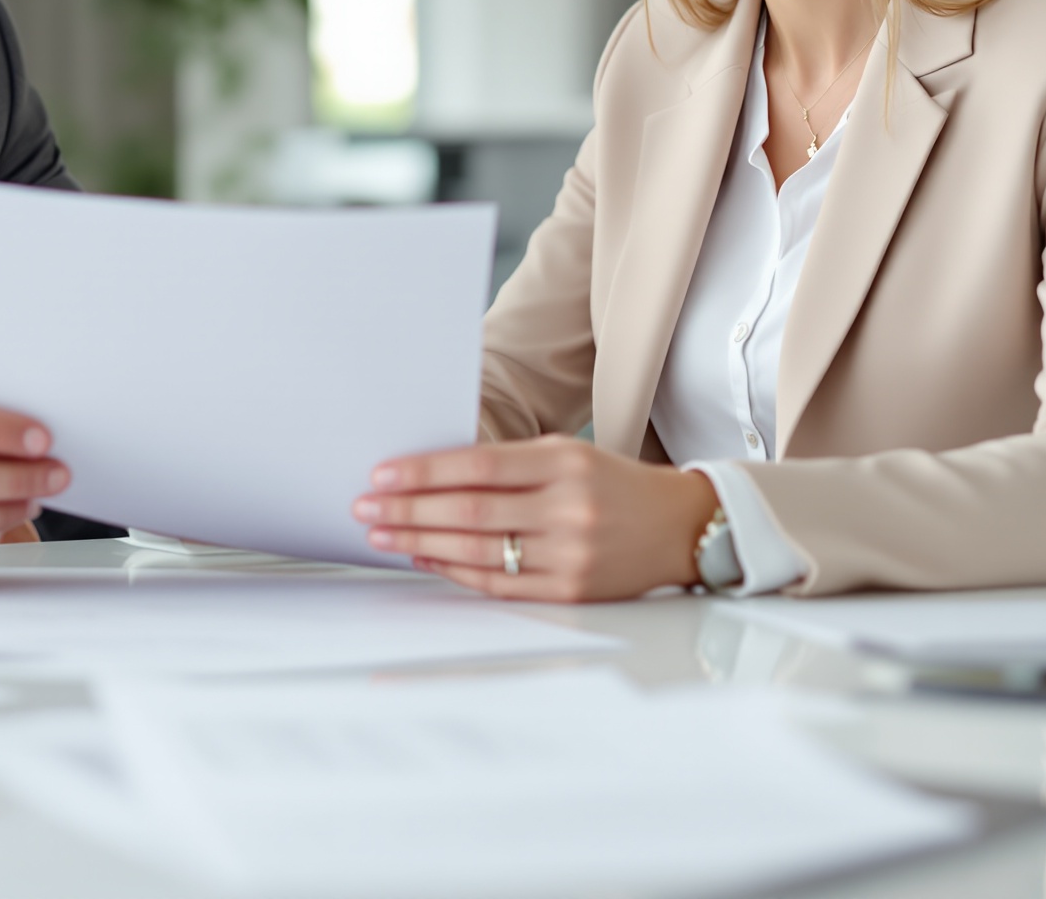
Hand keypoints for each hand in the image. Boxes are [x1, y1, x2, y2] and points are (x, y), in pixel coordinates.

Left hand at [351, 435, 718, 602]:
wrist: (679, 526)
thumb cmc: (612, 484)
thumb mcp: (567, 454)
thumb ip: (506, 463)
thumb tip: (430, 476)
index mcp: (564, 462)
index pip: (477, 465)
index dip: (423, 471)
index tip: (381, 473)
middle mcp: (567, 507)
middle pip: (470, 510)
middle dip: (409, 509)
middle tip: (367, 506)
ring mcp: (569, 553)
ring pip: (477, 549)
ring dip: (420, 542)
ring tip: (382, 533)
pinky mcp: (570, 591)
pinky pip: (497, 583)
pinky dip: (454, 570)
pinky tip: (424, 558)